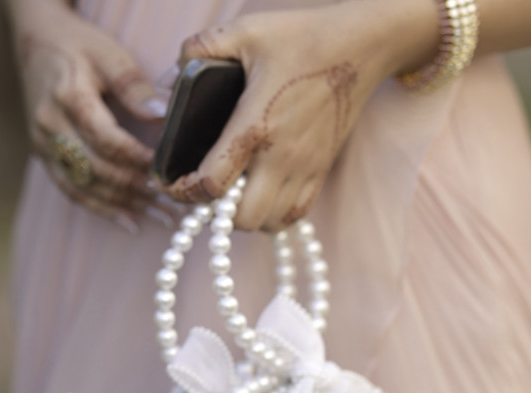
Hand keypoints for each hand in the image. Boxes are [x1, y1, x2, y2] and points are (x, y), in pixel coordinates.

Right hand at [9, 0, 171, 229]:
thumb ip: (134, 85)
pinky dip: (103, 210)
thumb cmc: (78, 46)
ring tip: (162, 217)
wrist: (35, 42)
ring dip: (126, 205)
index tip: (166, 171)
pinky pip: (72, 191)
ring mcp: (44, 144)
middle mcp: (50, 124)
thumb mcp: (109, 53)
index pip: (107, 139)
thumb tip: (164, 113)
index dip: (138, 159)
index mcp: (68, 96)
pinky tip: (131, 222)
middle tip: (174, 204)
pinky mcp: (44, 156)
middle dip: (138, 190)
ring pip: (86, 187)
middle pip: (97, 169)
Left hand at [163, 1, 437, 231]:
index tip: (172, 185)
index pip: (213, 183)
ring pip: (269, 224)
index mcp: (255, 124)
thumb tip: (176, 73)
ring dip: (247, 218)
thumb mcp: (245, 31)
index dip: (184, 192)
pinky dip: (274, 216)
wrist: (359, 48)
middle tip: (205, 192)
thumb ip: (201, 48)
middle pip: (243, 219)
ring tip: (234, 196)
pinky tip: (263, 196)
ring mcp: (304, 168)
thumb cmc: (302, 37)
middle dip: (216, 213)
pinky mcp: (320, 172)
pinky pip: (294, 215)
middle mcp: (281, 156)